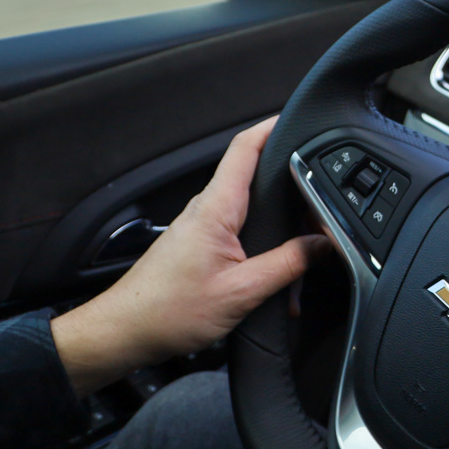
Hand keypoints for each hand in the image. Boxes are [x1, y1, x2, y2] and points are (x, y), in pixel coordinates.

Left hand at [50, 116, 325, 395]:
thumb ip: (287, 265)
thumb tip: (322, 245)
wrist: (126, 331)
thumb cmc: (167, 311)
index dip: (273, 126)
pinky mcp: (202, 245)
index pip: (245, 148)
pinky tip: (276, 284)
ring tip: (301, 267)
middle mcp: (208, 210)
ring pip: (254, 212)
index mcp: (216, 209)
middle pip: (258, 177)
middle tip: (323, 209)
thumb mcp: (241, 292)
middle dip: (294, 190)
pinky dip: (265, 252)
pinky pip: (242, 234)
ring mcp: (203, 226)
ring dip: (281, 233)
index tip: (299, 118)